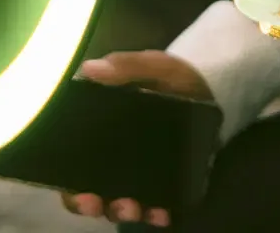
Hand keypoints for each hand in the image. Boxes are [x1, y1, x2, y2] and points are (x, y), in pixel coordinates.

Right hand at [58, 51, 211, 226]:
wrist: (210, 89)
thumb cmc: (172, 77)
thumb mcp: (153, 66)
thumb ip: (127, 65)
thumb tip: (91, 69)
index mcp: (98, 127)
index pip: (70, 160)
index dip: (69, 182)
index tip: (80, 192)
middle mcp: (110, 155)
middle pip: (88, 188)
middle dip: (91, 203)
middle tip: (100, 204)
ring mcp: (136, 171)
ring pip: (118, 201)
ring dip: (123, 210)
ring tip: (136, 208)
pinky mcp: (162, 182)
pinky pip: (153, 204)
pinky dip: (156, 213)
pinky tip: (162, 213)